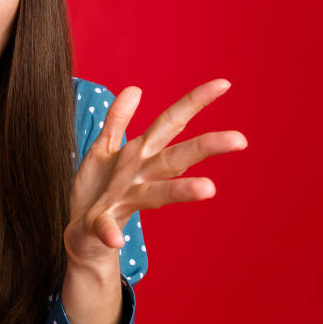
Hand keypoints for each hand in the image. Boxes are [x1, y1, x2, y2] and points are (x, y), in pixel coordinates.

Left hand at [64, 79, 247, 269]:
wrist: (81, 232)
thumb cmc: (99, 189)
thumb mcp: (104, 148)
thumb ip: (117, 120)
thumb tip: (134, 89)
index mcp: (141, 154)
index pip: (171, 123)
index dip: (194, 102)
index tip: (223, 84)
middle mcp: (141, 177)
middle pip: (176, 158)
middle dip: (206, 147)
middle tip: (240, 139)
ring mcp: (124, 201)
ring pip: (156, 194)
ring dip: (181, 191)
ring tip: (209, 188)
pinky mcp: (101, 224)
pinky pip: (106, 227)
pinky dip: (111, 233)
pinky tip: (116, 239)